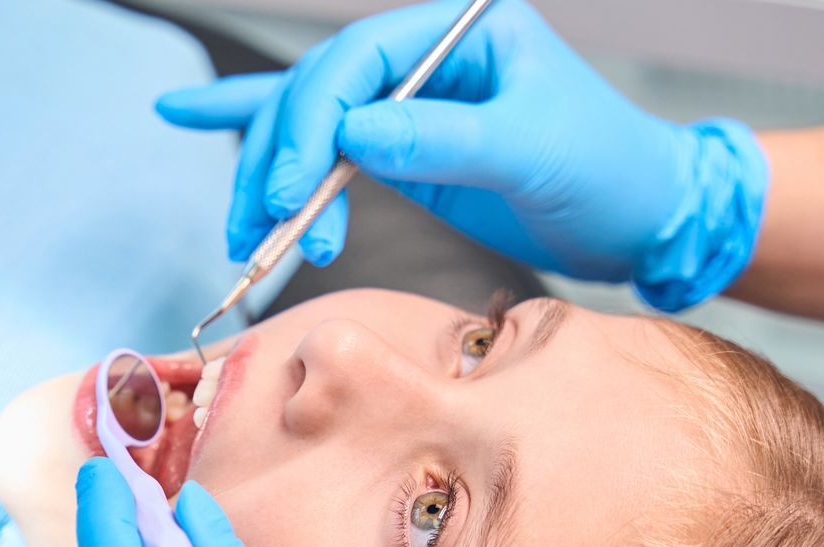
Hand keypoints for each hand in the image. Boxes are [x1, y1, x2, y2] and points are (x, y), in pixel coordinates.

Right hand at [156, 0, 765, 307]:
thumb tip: (355, 136)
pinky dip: (250, 129)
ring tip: (244, 236)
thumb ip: (445, 139)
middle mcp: (422, 60)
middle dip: (279, 161)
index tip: (290, 192)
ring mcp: (404, 105)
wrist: (639, 214)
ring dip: (264, 179)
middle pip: (314, 95)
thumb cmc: (607, 169)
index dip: (311, 125)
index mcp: (460, 32)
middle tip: (265, 224)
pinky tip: (183, 112)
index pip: (354, 64)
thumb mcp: (534, 151)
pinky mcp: (395, 151)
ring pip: (304, 126)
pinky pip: (314, 137)